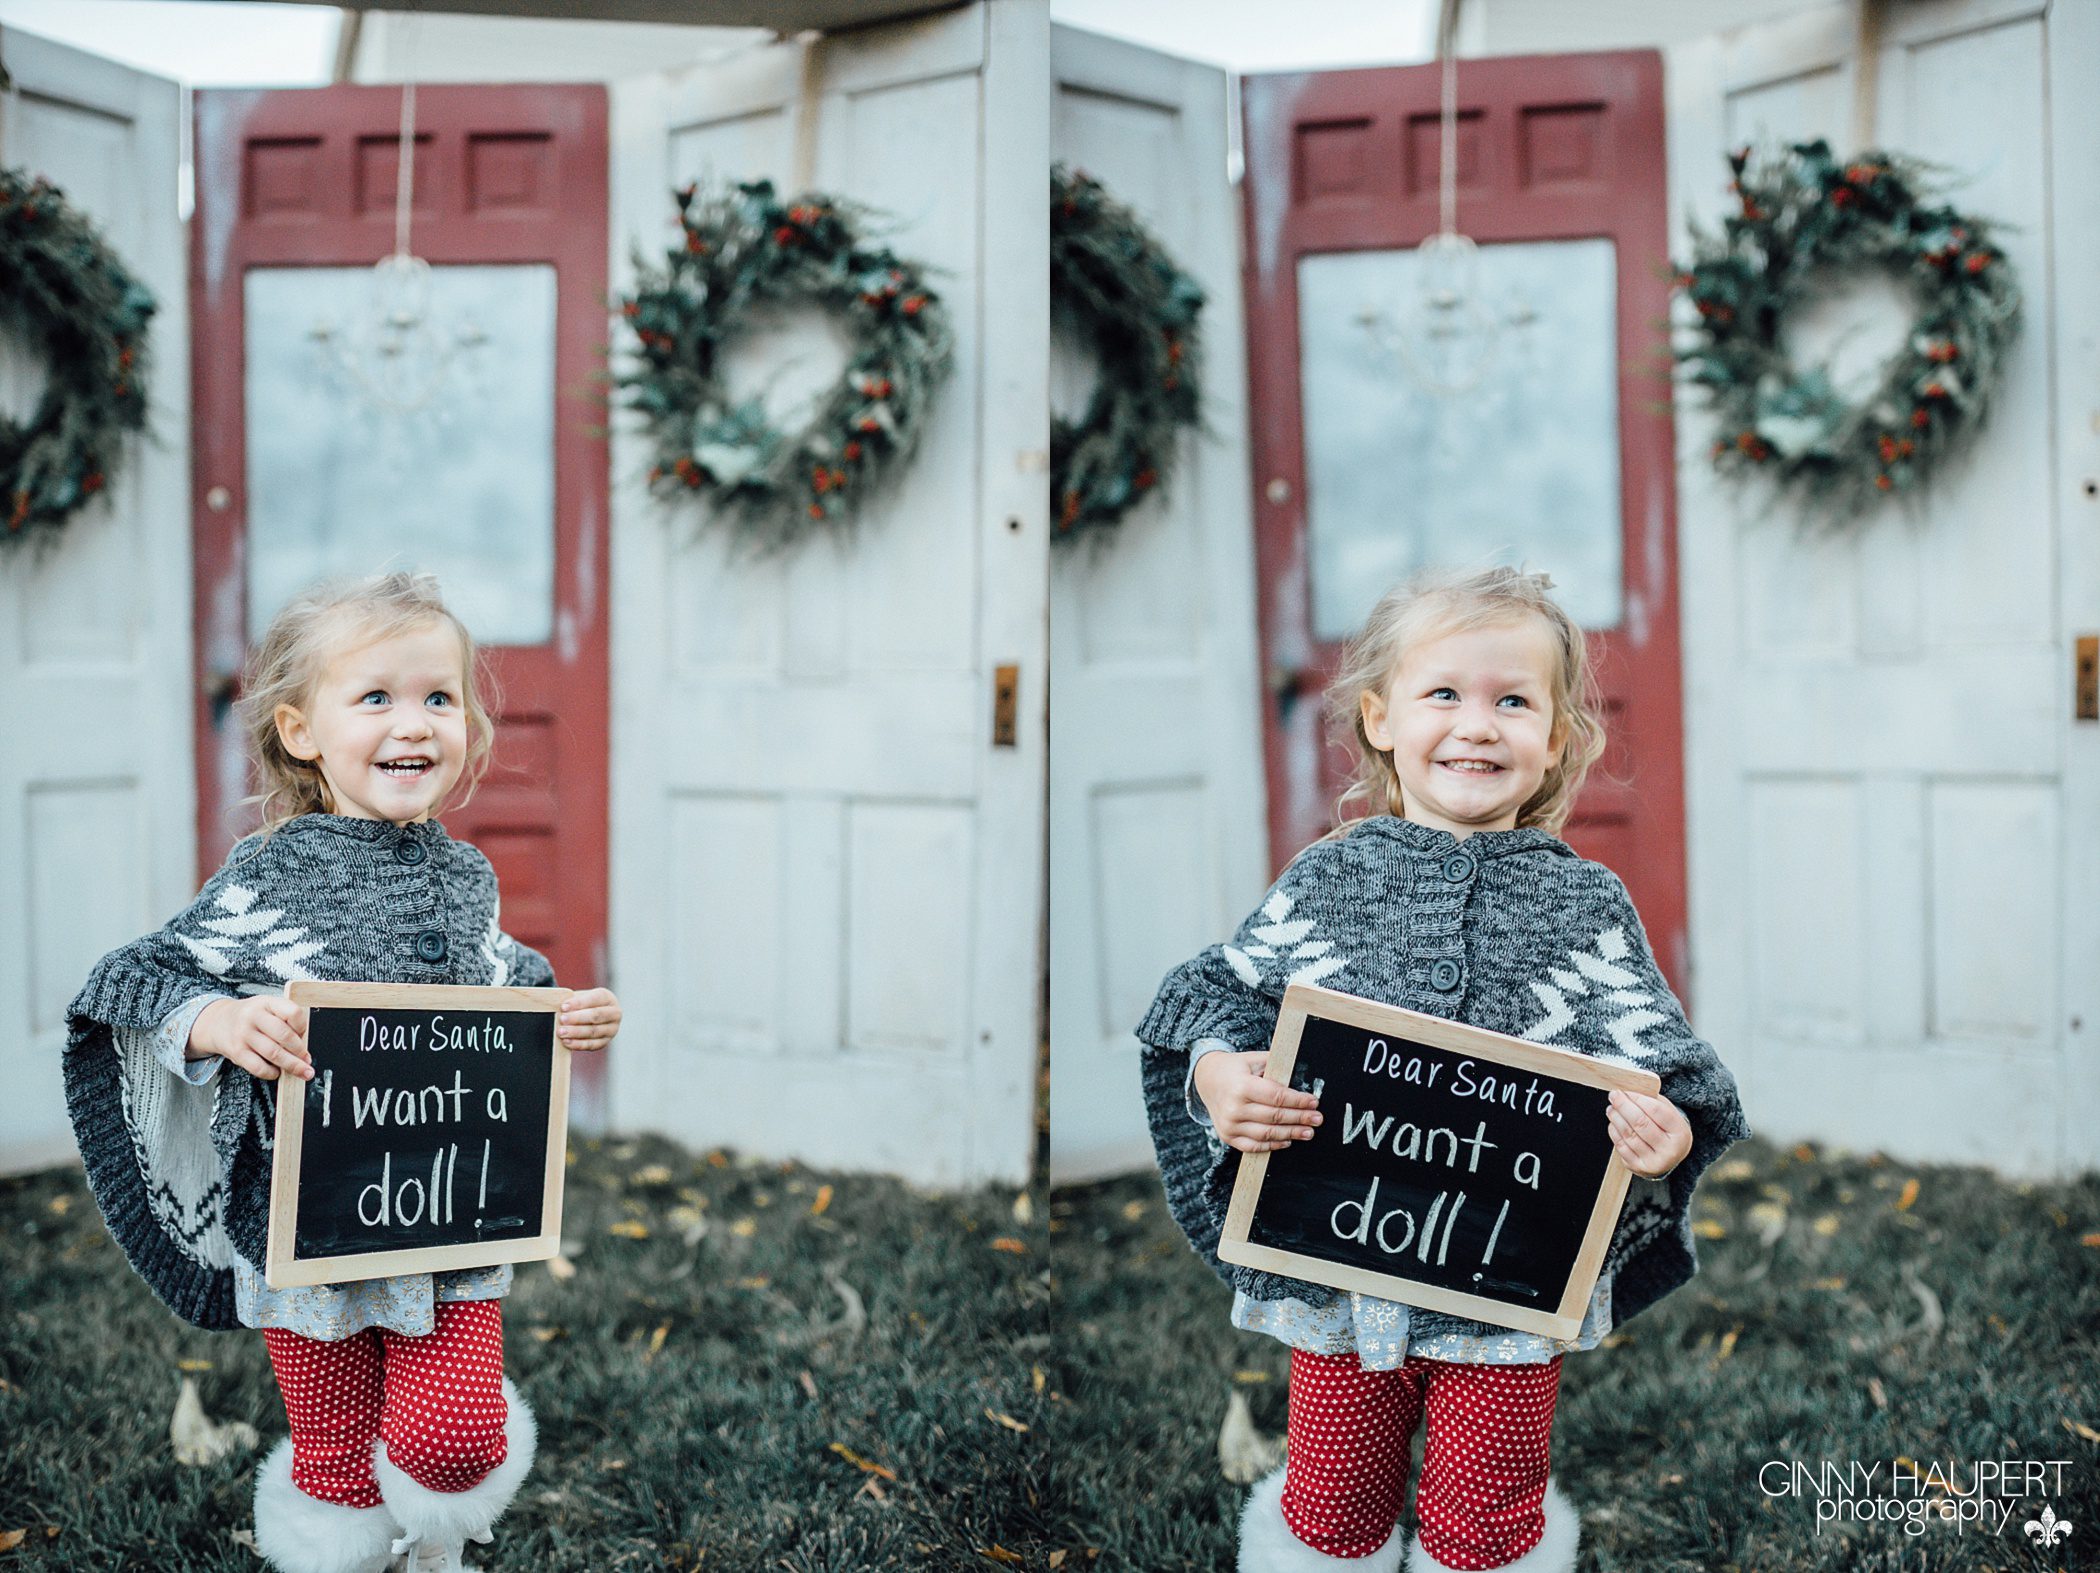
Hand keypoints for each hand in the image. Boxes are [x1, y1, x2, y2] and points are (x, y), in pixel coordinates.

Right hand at [189, 995, 311, 1080]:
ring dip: (292, 1065)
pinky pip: (258, 1067)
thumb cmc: (251, 1017)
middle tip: (307, 1060)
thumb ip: (285, 1020)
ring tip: (302, 1071)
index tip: (305, 1035)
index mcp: (266, 1002)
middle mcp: (253, 1016)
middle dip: (300, 1051)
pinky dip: (272, 1073)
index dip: (303, 1026)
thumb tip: (304, 1046)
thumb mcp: (268, 1007)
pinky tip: (278, 1072)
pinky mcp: (236, 1052)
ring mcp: (243, 1034)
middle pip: (284, 1036)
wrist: (218, 1022)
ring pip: (274, 1053)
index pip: (293, 1013)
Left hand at [558, 988, 620, 1051]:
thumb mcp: (580, 998)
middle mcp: (614, 1013)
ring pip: (594, 1031)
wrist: (592, 1015)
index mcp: (607, 998)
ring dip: (576, 1032)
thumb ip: (572, 1001)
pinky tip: (566, 1042)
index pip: (594, 999)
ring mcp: (612, 1029)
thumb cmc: (584, 1005)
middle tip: (562, 1019)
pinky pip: (592, 1045)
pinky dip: (578, 1044)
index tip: (563, 1007)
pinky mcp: (606, 1041)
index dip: (578, 1003)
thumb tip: (561, 1008)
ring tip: (561, 1032)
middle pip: (596, 1016)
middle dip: (577, 1018)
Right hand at [1192, 1051, 1321, 1153]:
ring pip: (1267, 1134)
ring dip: (1291, 1134)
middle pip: (1275, 1117)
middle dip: (1300, 1118)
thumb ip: (1276, 1068)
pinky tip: (1287, 1140)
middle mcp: (1234, 1108)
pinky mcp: (1228, 1137)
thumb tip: (1302, 1078)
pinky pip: (1254, 1146)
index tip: (1313, 1102)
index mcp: (1241, 1086)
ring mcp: (1230, 1125)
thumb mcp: (1253, 1060)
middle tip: (1317, 1119)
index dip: (1298, 1101)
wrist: (1206, 1080)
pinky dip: (1273, 1145)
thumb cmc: (1234, 1069)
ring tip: (1308, 1132)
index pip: (1276, 1096)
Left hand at [1607, 1088, 1690, 1177]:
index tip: (1626, 1091)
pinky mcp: (1638, 1168)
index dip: (1638, 1099)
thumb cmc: (1667, 1129)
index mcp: (1680, 1133)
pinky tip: (1614, 1123)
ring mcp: (1654, 1162)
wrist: (1670, 1156)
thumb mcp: (1668, 1113)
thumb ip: (1652, 1101)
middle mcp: (1669, 1151)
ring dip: (1616, 1118)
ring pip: (1629, 1135)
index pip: (1656, 1111)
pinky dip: (1614, 1131)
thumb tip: (1628, 1091)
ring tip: (1612, 1108)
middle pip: (1641, 1123)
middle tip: (1614, 1095)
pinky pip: (1621, 1146)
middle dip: (1624, 1106)